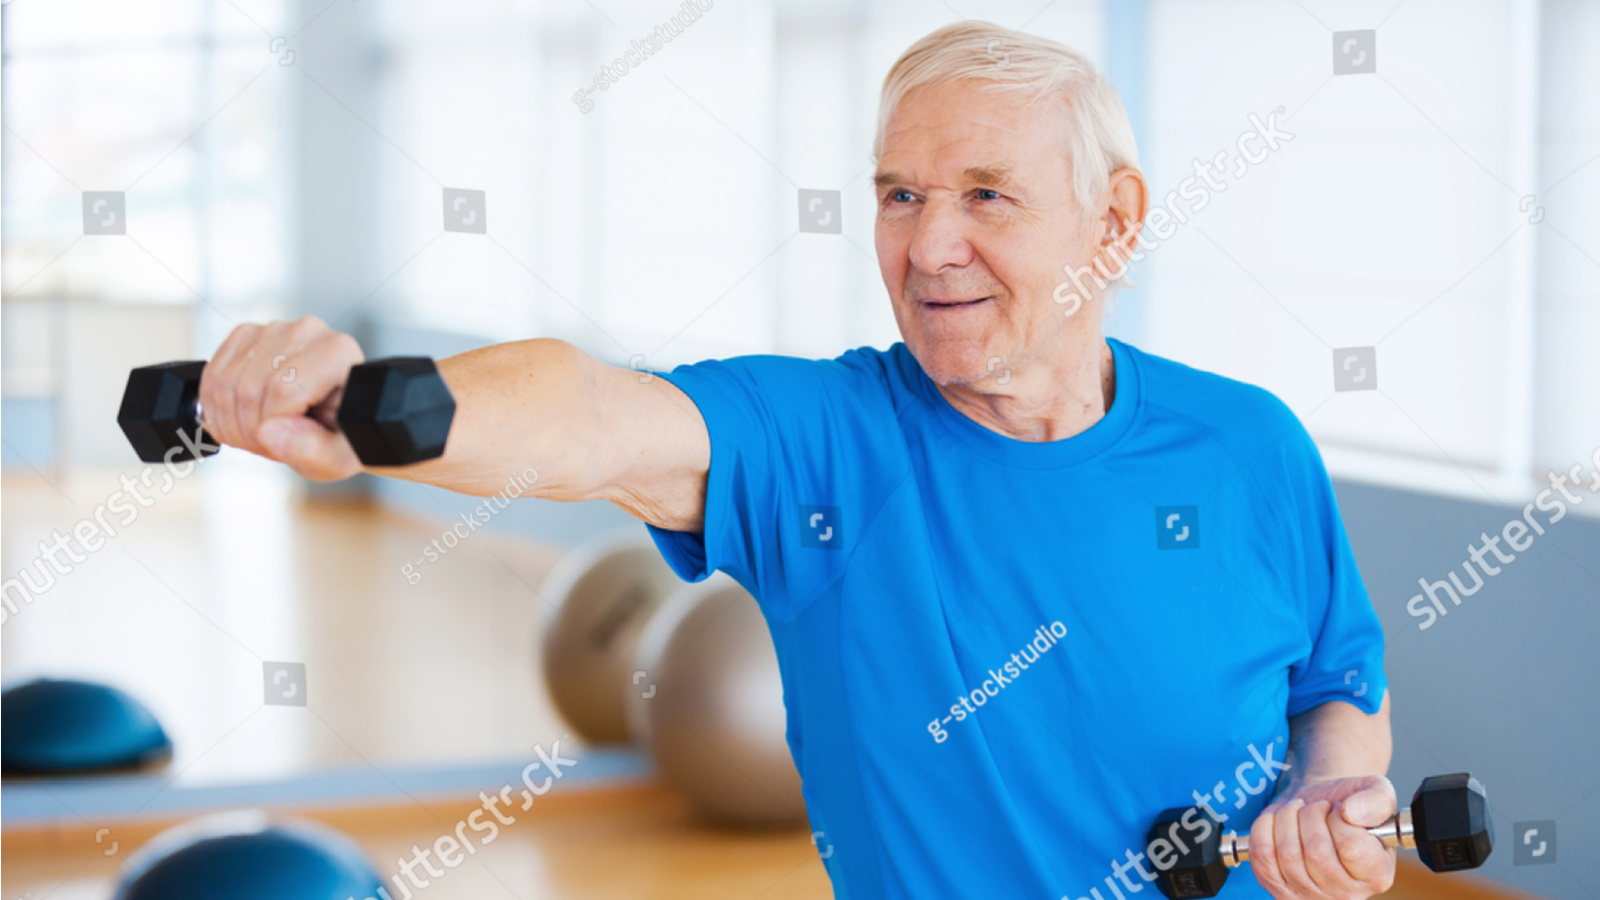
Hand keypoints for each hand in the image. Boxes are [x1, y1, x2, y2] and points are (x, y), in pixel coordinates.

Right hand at [197, 315, 365, 480]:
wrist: (338, 420)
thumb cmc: (344, 435)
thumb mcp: (340, 456)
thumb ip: (312, 449)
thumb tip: (268, 432)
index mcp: (338, 353)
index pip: (281, 390)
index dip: (270, 428)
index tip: (282, 445)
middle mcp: (307, 332)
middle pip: (249, 388)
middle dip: (250, 431)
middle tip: (271, 444)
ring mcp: (273, 330)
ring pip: (225, 385)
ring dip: (231, 423)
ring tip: (261, 434)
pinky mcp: (246, 335)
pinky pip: (211, 377)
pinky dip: (215, 408)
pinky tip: (242, 419)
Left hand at [1248, 775, 1397, 899]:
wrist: (1317, 807)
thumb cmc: (1348, 803)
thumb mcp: (1376, 791)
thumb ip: (1377, 800)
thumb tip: (1351, 813)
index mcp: (1376, 875)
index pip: (1353, 848)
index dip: (1340, 820)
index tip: (1339, 810)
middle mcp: (1347, 894)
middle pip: (1317, 852)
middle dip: (1311, 815)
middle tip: (1316, 806)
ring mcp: (1309, 895)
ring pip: (1287, 854)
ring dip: (1288, 818)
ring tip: (1298, 811)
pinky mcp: (1277, 888)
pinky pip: (1262, 856)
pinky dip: (1265, 828)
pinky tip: (1279, 821)